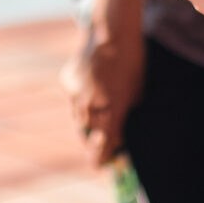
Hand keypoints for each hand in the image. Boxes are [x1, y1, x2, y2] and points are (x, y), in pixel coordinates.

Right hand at [62, 29, 144, 168]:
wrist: (112, 35)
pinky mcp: (67, 83)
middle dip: (94, 142)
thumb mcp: (136, 94)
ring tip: (97, 113)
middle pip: (89, 134)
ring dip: (87, 122)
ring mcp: (76, 93)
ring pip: (79, 118)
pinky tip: (92, 90)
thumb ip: (124, 117)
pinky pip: (73, 100)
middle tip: (99, 146)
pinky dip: (80, 101)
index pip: (105, 142)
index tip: (100, 168)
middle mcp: (92, 104)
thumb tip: (117, 136)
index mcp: (113, 109)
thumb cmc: (132, 65)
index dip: (102, 157)